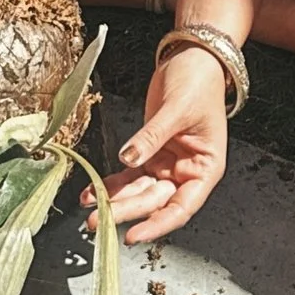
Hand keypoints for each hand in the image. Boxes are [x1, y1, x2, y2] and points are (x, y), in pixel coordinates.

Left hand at [98, 46, 228, 246]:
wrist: (192, 59)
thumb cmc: (199, 83)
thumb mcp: (177, 109)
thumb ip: (152, 136)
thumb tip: (129, 158)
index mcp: (205, 168)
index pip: (181, 207)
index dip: (157, 224)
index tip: (134, 234)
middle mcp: (187, 172)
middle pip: (155, 201)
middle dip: (126, 212)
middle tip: (98, 221)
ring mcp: (167, 165)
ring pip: (139, 191)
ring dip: (115, 200)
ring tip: (89, 210)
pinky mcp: (151, 153)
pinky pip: (129, 174)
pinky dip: (112, 183)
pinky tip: (93, 190)